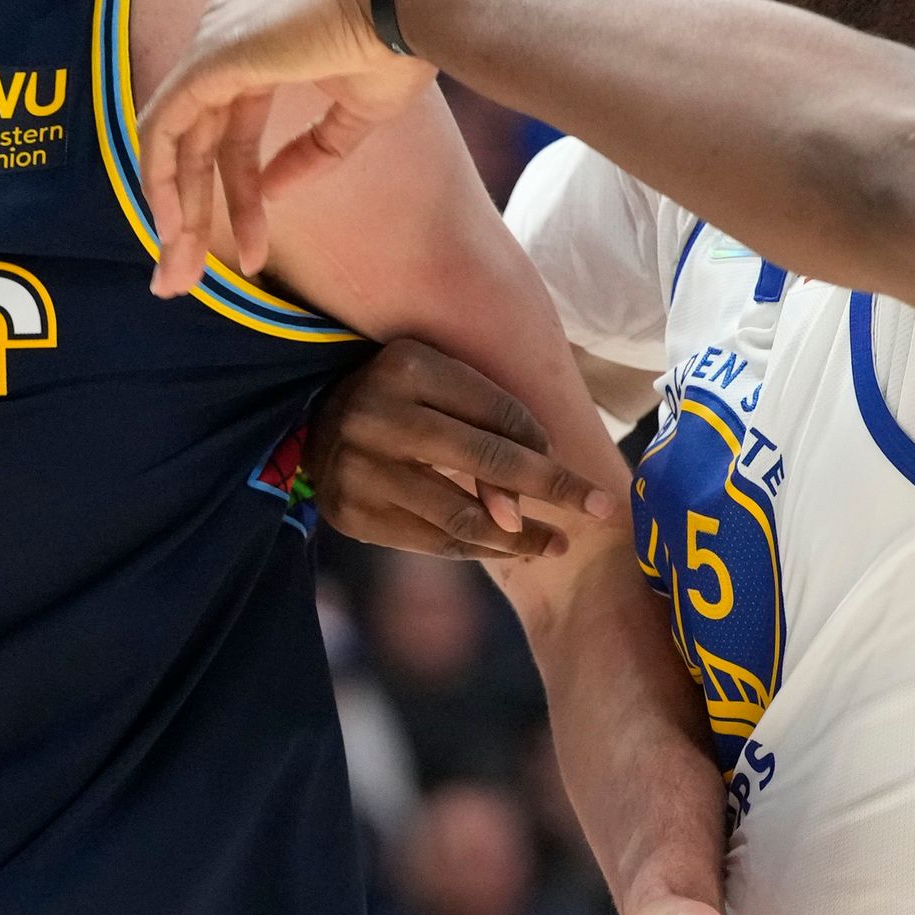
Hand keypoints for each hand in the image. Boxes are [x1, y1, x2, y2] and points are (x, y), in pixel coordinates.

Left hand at [137, 0, 424, 300]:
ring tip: (180, 274)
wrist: (407, 6)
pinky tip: (173, 227)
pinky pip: (162, 127)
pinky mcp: (208, 58)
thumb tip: (273, 191)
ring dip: (176, 212)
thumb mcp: (353, 116)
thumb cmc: (394, 48)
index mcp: (257, 49)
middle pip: (196, 143)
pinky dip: (160, 178)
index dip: (238, 197)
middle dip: (190, 216)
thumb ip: (310, 153)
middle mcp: (224, 42)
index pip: (231, 133)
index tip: (252, 254)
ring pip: (174, 142)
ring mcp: (212, 46)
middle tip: (183, 279)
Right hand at [312, 338, 614, 557]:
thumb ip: (489, 422)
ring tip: (557, 543)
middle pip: (487, 461)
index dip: (542, 444)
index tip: (570, 466)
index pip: (500, 411)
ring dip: (520, 537)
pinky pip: (431, 542)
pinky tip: (508, 548)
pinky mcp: (350, 513)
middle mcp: (377, 414)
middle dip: (554, 489)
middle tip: (602, 509)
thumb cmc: (401, 397)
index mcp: (407, 364)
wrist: (313, 422)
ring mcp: (357, 468)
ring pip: (461, 514)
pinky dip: (478, 550)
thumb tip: (521, 506)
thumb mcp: (439, 380)